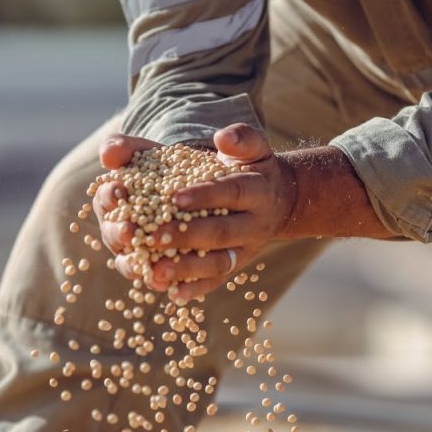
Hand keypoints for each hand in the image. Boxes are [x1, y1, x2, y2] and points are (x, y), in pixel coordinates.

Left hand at [93, 123, 296, 300]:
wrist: (279, 199)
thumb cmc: (249, 168)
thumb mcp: (250, 147)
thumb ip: (238, 137)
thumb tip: (223, 137)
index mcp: (257, 189)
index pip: (231, 191)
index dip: (205, 195)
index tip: (174, 197)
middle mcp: (255, 223)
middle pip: (220, 232)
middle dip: (186, 235)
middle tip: (152, 236)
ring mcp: (246, 249)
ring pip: (218, 263)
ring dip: (186, 268)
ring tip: (155, 270)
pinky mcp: (236, 266)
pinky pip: (217, 281)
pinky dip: (196, 289)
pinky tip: (172, 294)